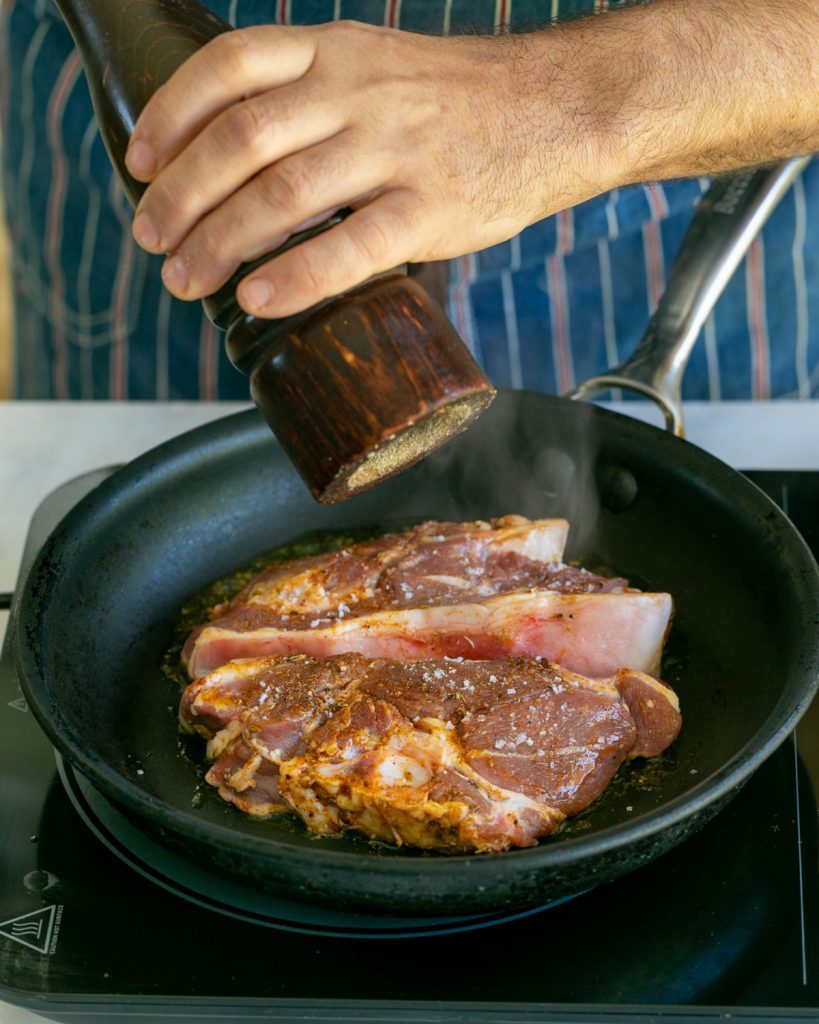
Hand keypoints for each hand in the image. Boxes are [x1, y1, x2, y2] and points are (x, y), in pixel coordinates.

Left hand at [124, 21, 613, 318]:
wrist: (559, 109)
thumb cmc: (461, 102)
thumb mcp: (380, 65)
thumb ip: (316, 96)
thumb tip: (244, 160)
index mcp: (338, 53)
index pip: (230, 65)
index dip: (171, 114)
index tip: (139, 163)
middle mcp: (358, 94)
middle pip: (241, 139)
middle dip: (181, 195)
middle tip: (152, 241)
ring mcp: (396, 151)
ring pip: (285, 195)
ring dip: (221, 242)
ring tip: (185, 281)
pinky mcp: (432, 209)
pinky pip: (351, 248)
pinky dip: (296, 276)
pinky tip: (257, 298)